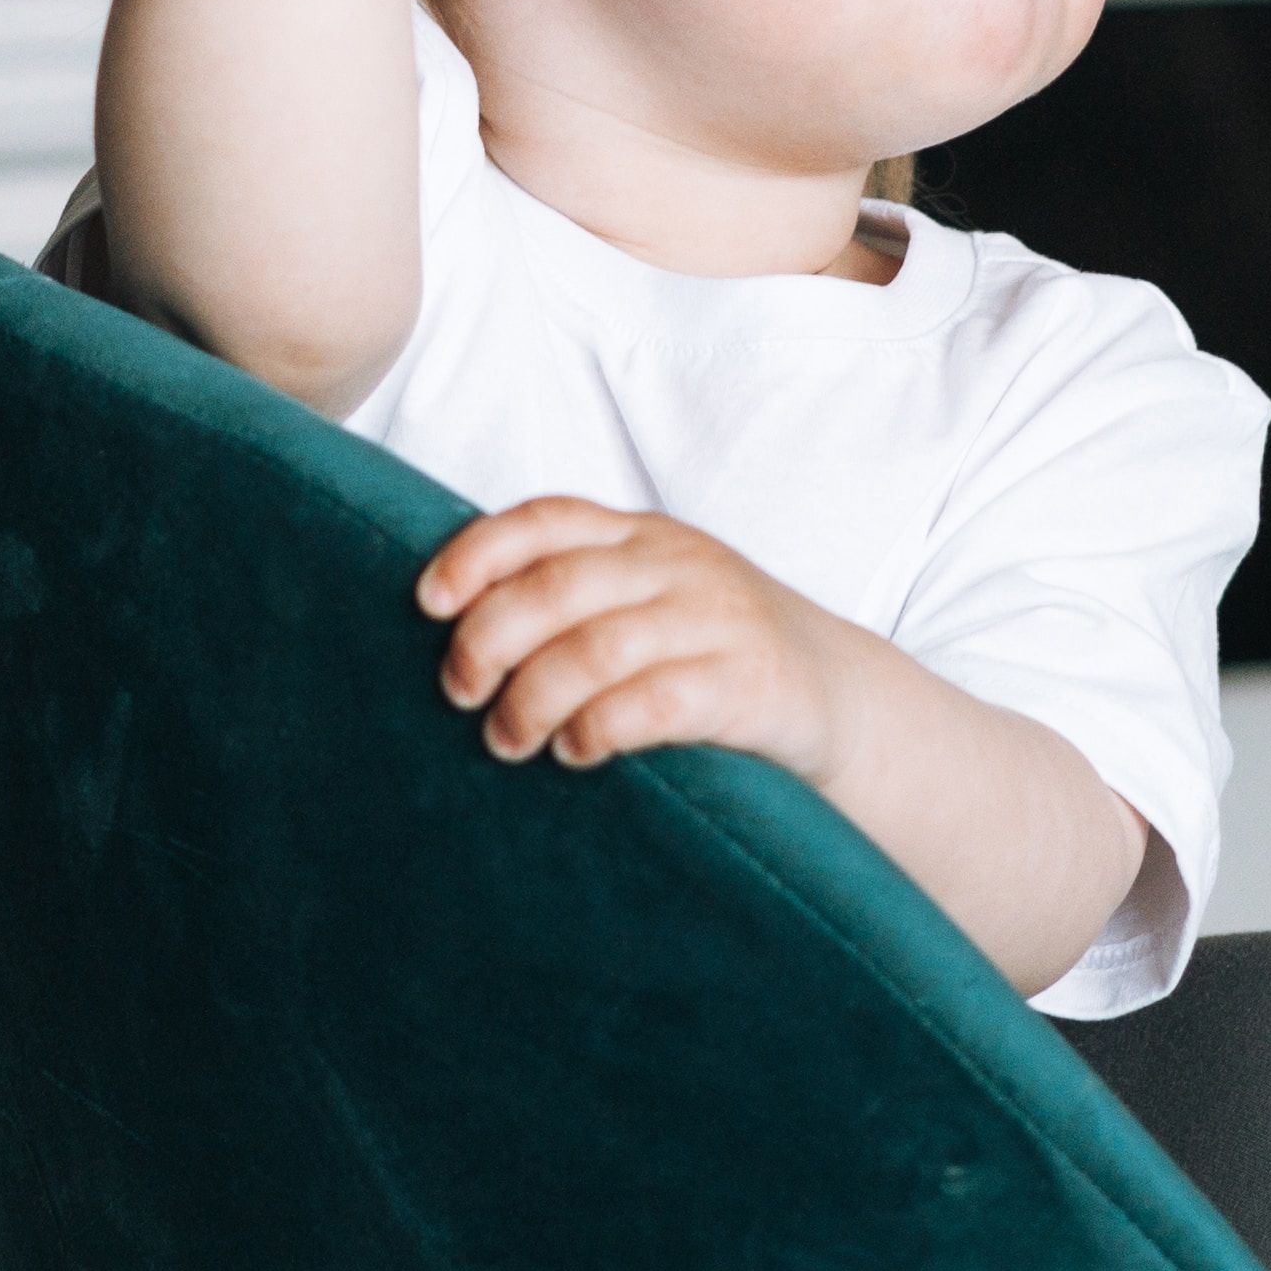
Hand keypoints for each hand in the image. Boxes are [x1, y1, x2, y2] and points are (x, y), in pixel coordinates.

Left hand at [417, 499, 847, 781]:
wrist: (842, 695)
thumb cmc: (717, 652)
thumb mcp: (652, 598)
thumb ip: (578, 596)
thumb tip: (456, 624)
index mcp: (642, 536)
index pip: (546, 519)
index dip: (477, 554)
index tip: (428, 603)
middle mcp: (677, 566)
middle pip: (556, 588)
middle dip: (488, 641)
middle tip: (459, 692)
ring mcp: (718, 620)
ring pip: (596, 648)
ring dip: (532, 699)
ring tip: (507, 739)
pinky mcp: (749, 684)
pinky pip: (654, 702)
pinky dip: (598, 728)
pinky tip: (575, 751)